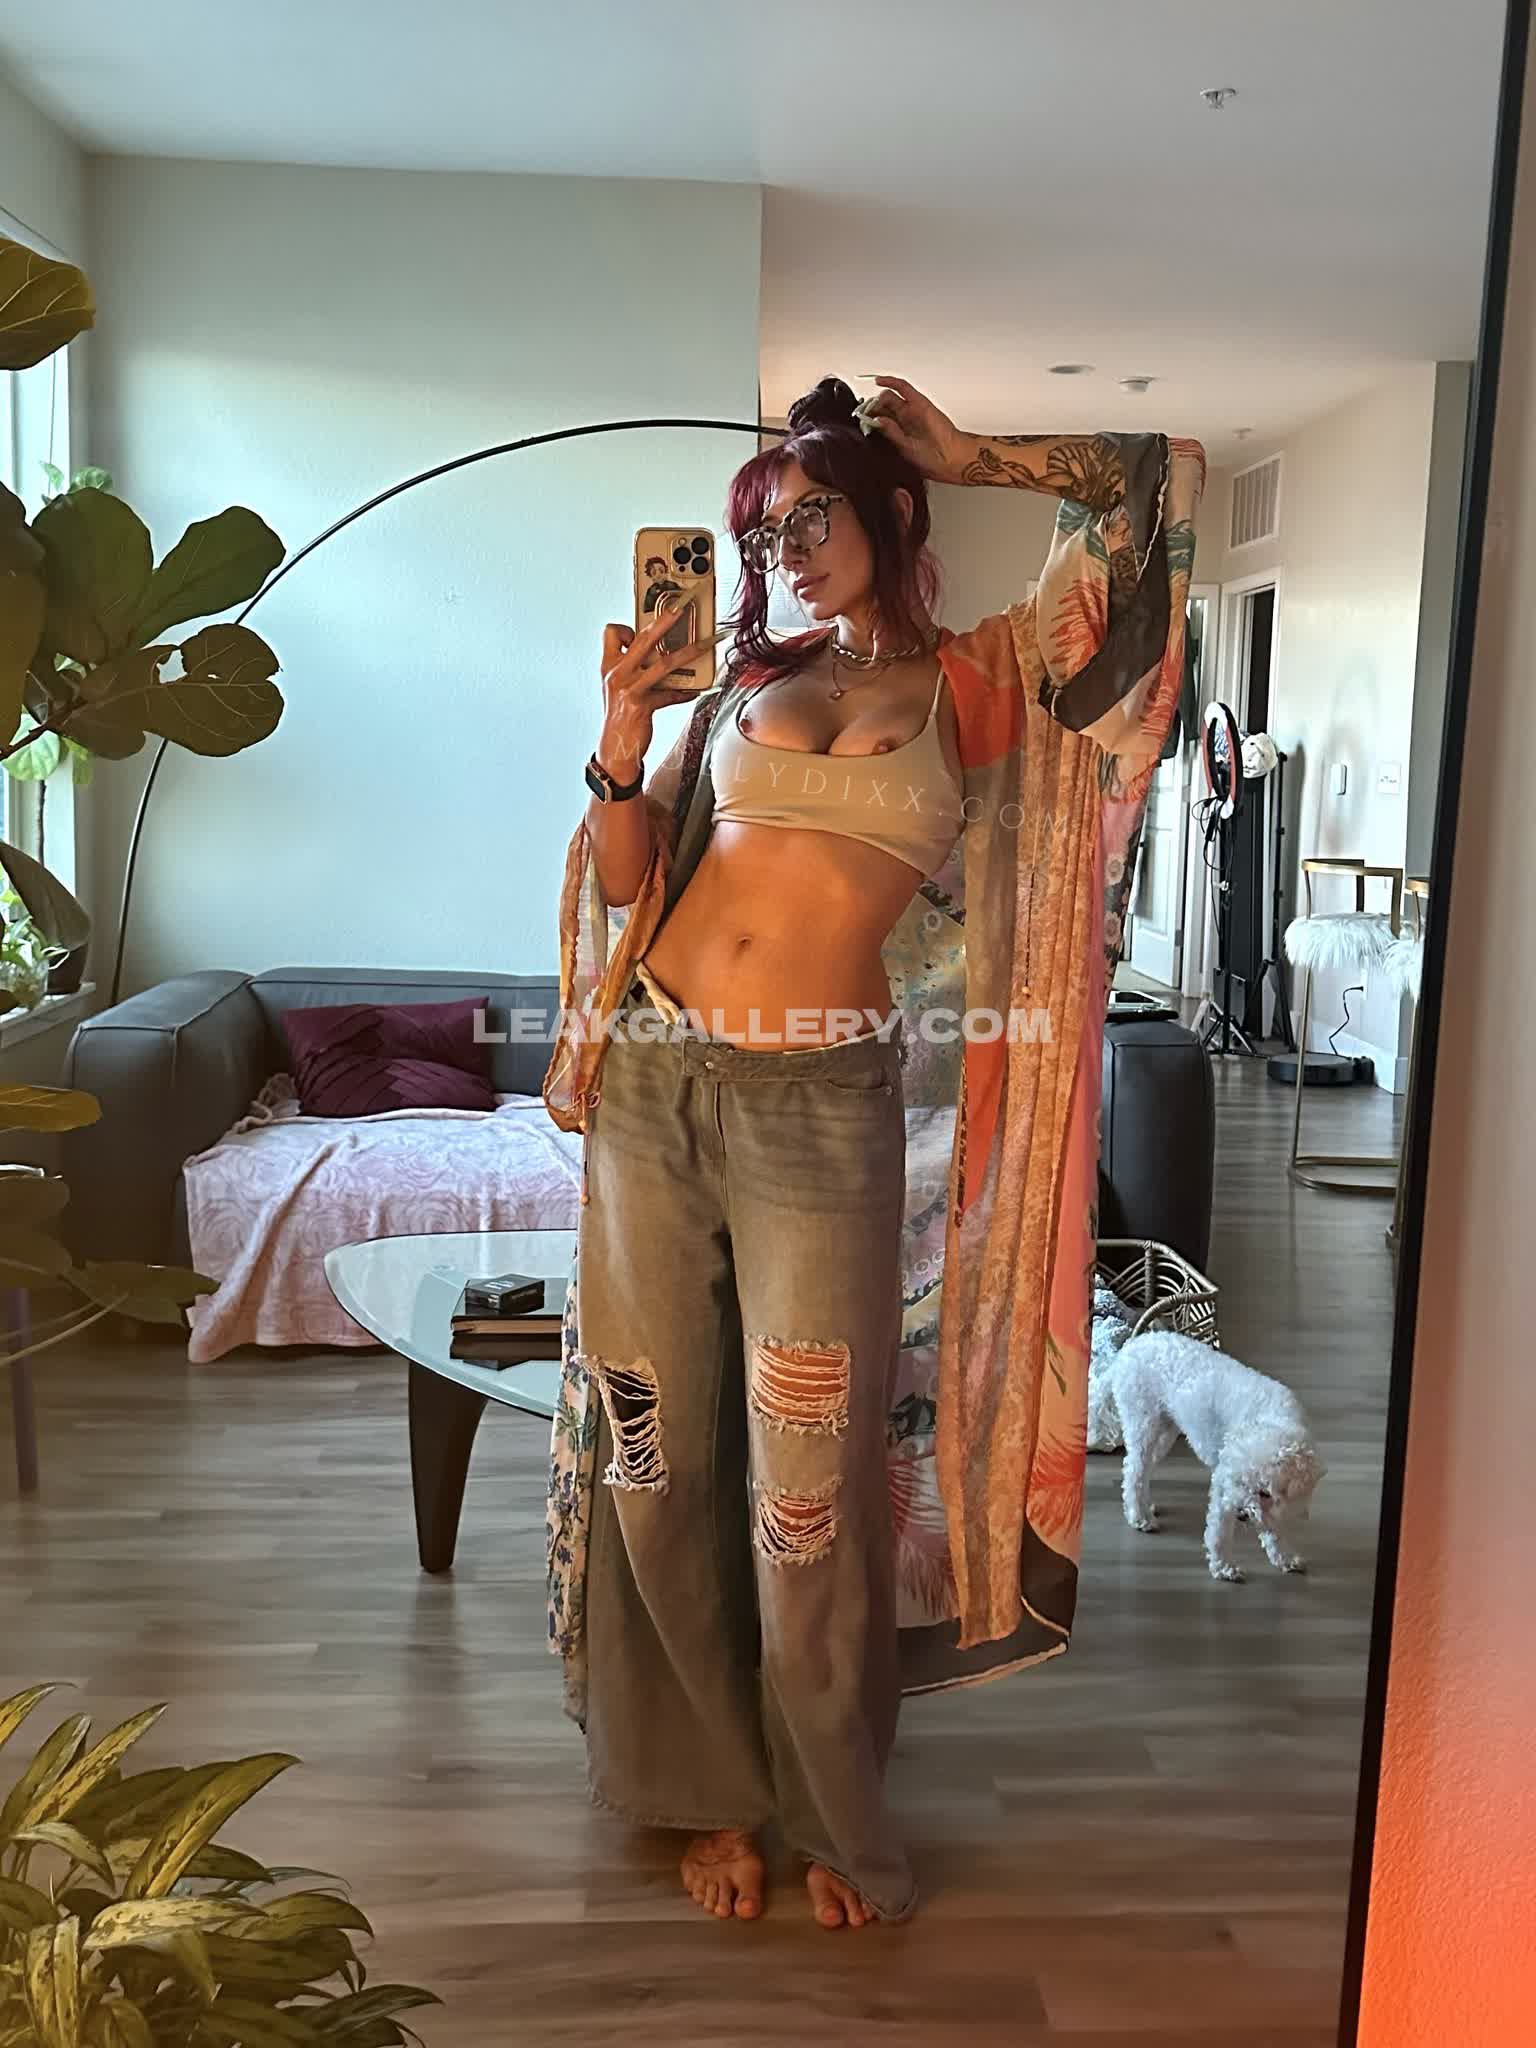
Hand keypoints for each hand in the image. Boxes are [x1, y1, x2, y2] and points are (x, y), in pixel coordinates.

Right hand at [595, 606, 707, 776]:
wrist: (615, 749)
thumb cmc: (620, 716)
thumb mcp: (620, 687)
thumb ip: (635, 667)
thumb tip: (662, 652)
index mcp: (609, 665)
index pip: (613, 632)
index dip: (629, 627)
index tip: (645, 627)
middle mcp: (617, 673)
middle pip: (643, 638)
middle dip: (665, 620)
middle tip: (682, 607)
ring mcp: (629, 689)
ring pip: (663, 664)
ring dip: (689, 652)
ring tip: (706, 644)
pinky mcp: (642, 706)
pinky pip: (670, 694)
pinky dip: (686, 691)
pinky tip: (697, 689)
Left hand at [857, 376, 967, 483]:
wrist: (950, 458)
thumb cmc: (931, 460)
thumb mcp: (904, 448)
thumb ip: (890, 433)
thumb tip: (876, 420)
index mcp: (897, 434)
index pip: (877, 420)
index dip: (867, 418)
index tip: (858, 419)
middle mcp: (903, 421)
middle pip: (881, 407)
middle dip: (870, 408)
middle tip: (863, 412)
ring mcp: (910, 410)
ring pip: (889, 397)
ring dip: (878, 398)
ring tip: (872, 405)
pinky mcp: (919, 402)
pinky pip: (903, 387)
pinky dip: (890, 382)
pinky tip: (878, 380)